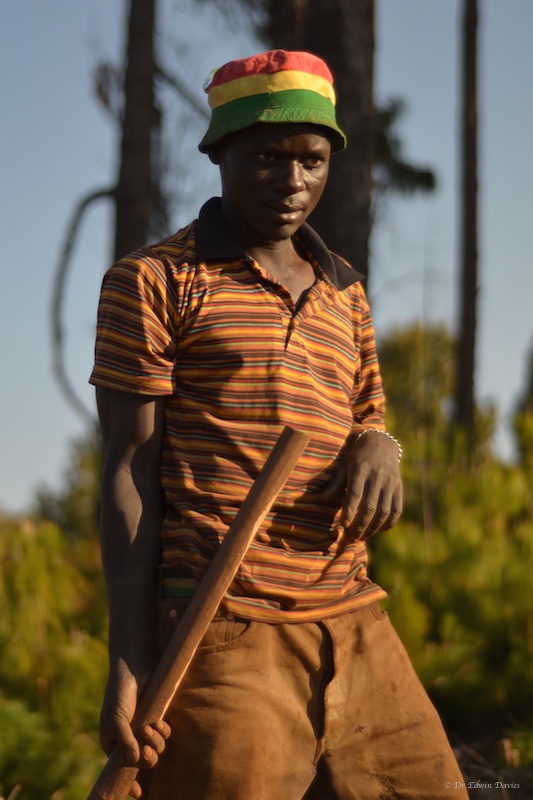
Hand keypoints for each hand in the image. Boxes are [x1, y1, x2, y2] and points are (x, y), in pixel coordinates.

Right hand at [100, 661, 170, 797]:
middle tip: (146, 751)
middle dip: (147, 759)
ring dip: (156, 743)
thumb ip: (125, 741)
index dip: (129, 782)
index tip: (138, 793)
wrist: (134, 668)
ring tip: (151, 728)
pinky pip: (164, 734)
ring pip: (156, 749)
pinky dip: (163, 732)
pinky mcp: (156, 718)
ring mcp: (143, 730)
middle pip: (143, 762)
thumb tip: (134, 762)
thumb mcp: (117, 718)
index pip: (121, 769)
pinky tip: (160, 723)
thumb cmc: (119, 694)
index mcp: (113, 743)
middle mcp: (129, 740)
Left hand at [321, 430, 402, 540]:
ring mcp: (390, 483)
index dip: (349, 510)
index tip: (343, 525)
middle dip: (360, 525)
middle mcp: (377, 476)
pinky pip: (397, 509)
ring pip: (384, 511)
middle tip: (351, 538)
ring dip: (373, 528)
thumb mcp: (343, 466)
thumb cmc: (357, 458)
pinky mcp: (399, 487)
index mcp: (360, 469)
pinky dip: (388, 523)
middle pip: (370, 506)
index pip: (355, 493)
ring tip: (362, 537)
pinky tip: (378, 530)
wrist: (381, 444)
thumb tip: (322, 501)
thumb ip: (334, 484)